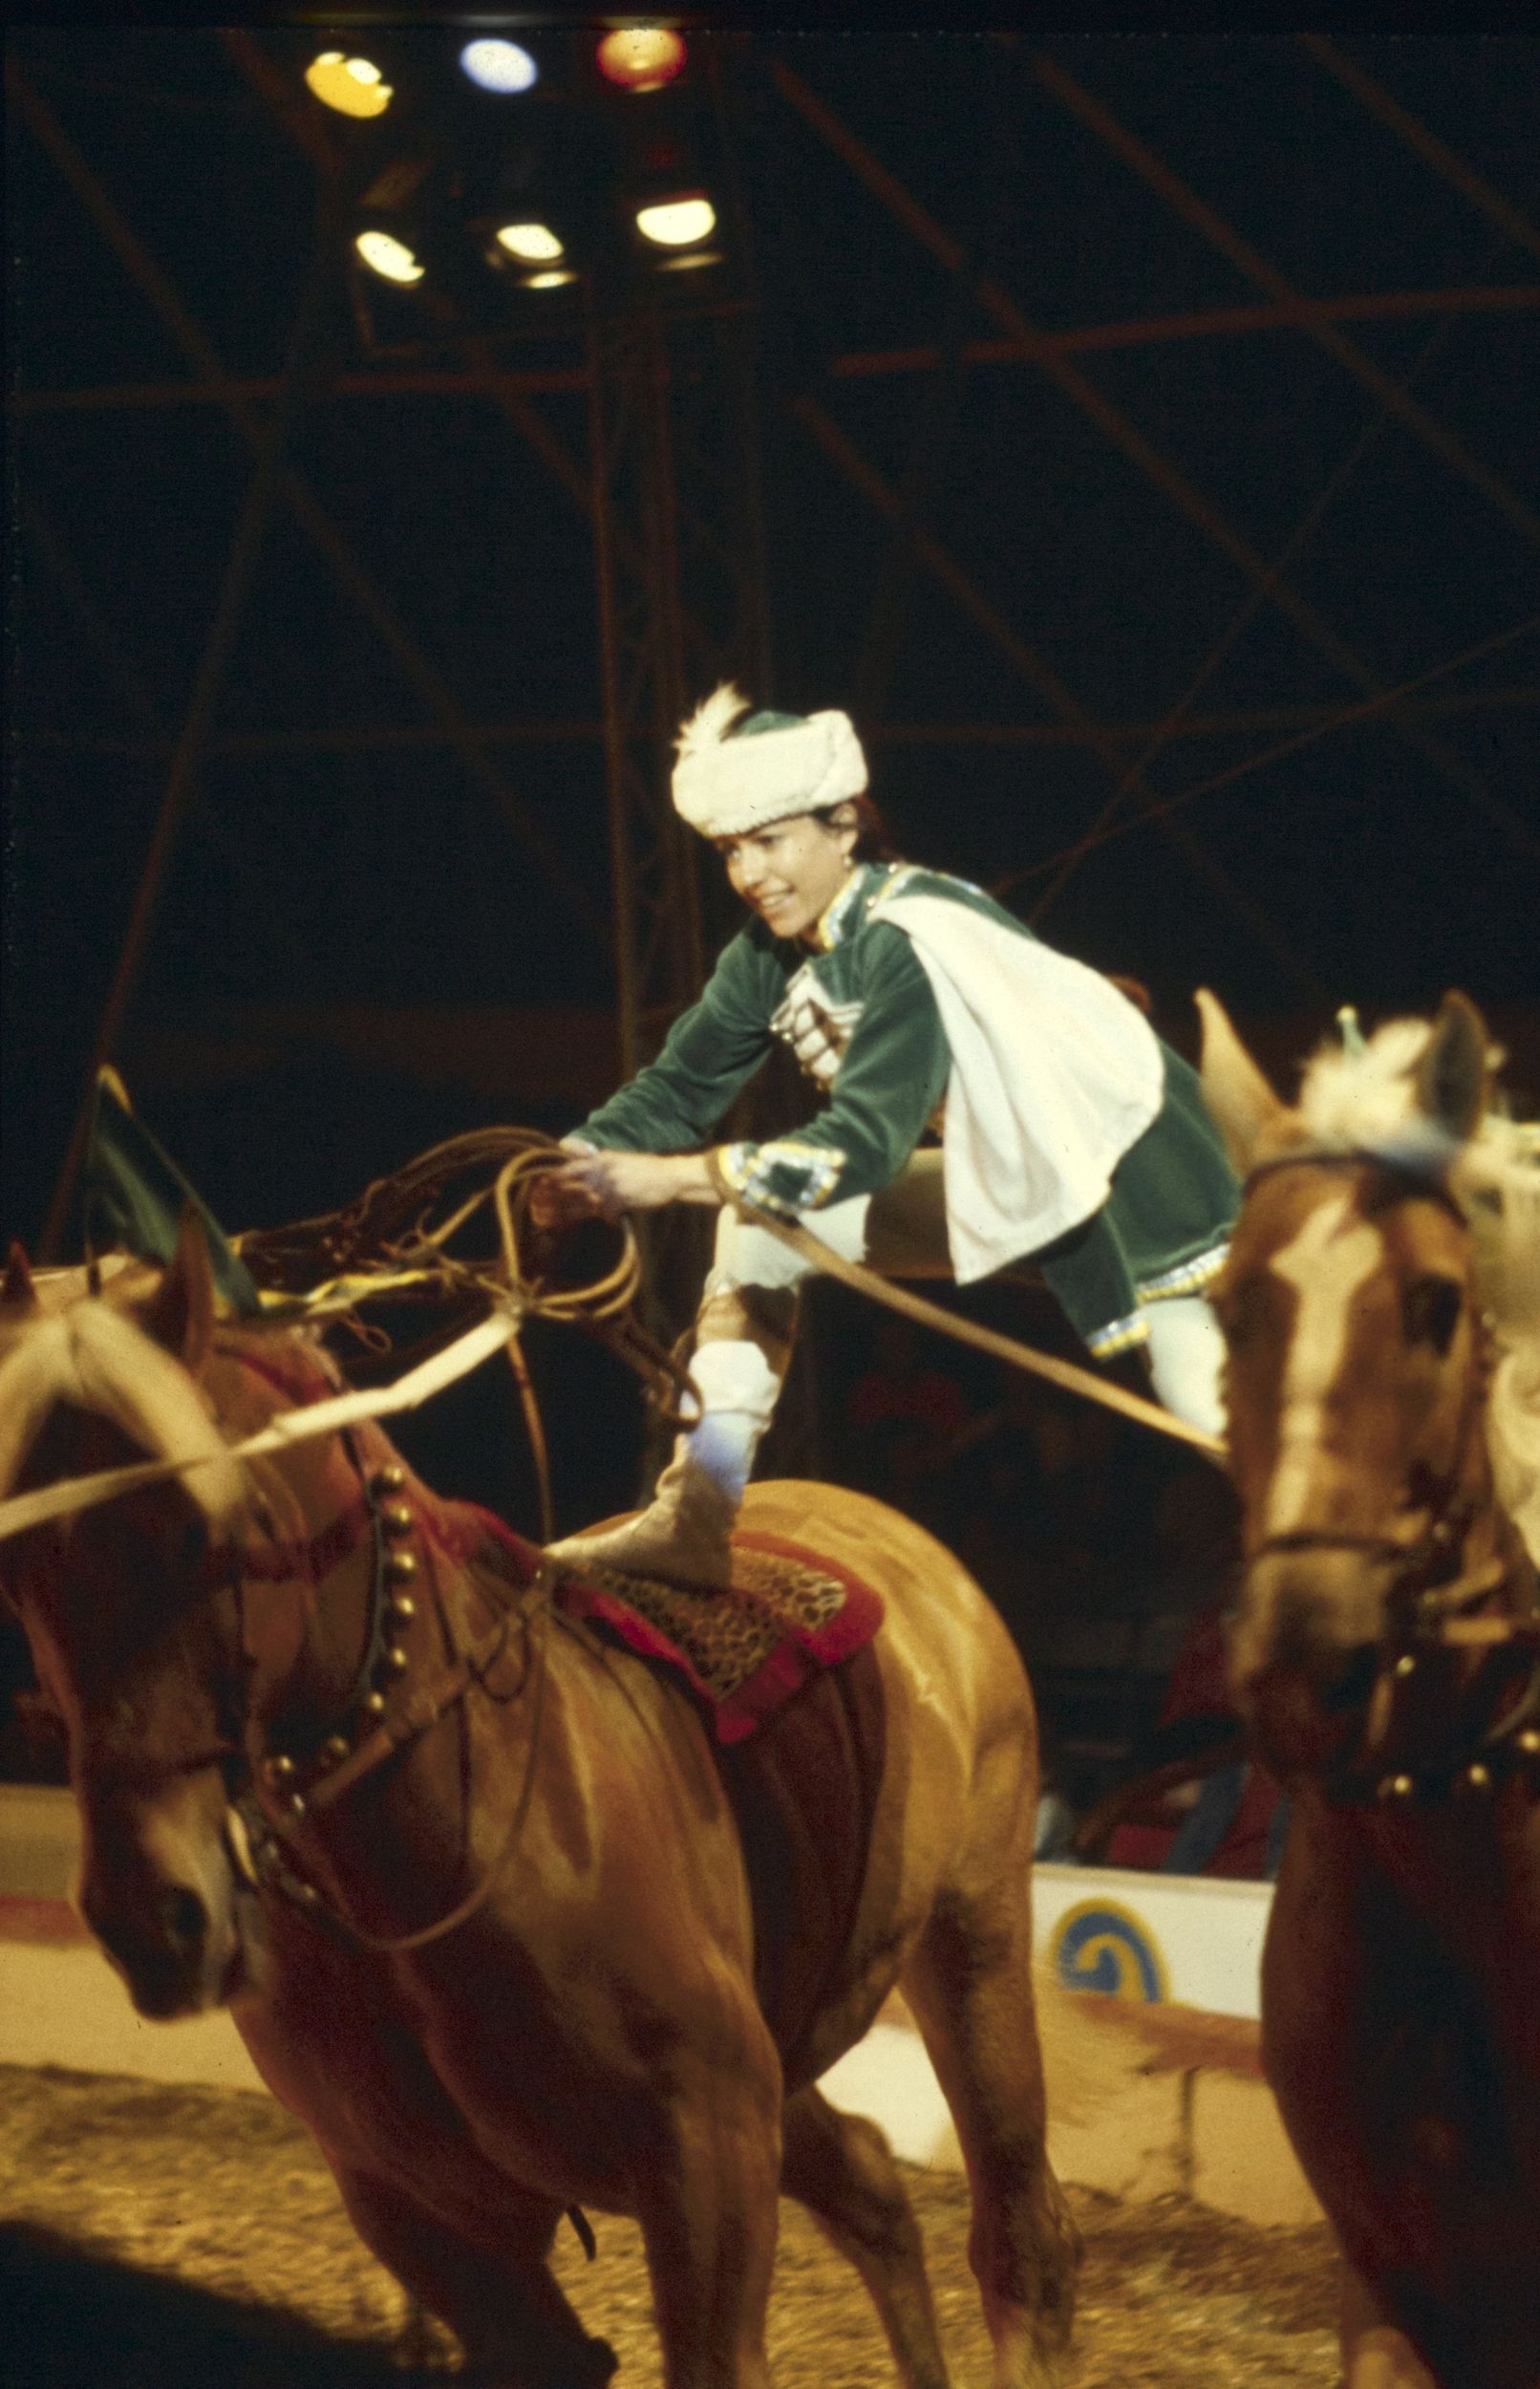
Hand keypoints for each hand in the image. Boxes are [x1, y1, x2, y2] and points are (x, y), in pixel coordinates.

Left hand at [531, 1149, 716, 1224]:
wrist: (672, 1176)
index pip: (571, 1167)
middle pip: (571, 1185)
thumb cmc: (647, 1171)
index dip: (554, 1178)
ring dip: (567, 1214)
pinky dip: (609, 1219)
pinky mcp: (622, 1198)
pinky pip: (606, 1213)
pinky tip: (613, 1222)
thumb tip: (581, 1163)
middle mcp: (603, 1169)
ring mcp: (611, 1184)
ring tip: (551, 1222)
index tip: (539, 1187)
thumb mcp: (621, 1160)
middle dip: (553, 1198)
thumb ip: (601, 1163)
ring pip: (583, 1202)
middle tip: (536, 1210)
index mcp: (602, 1158)